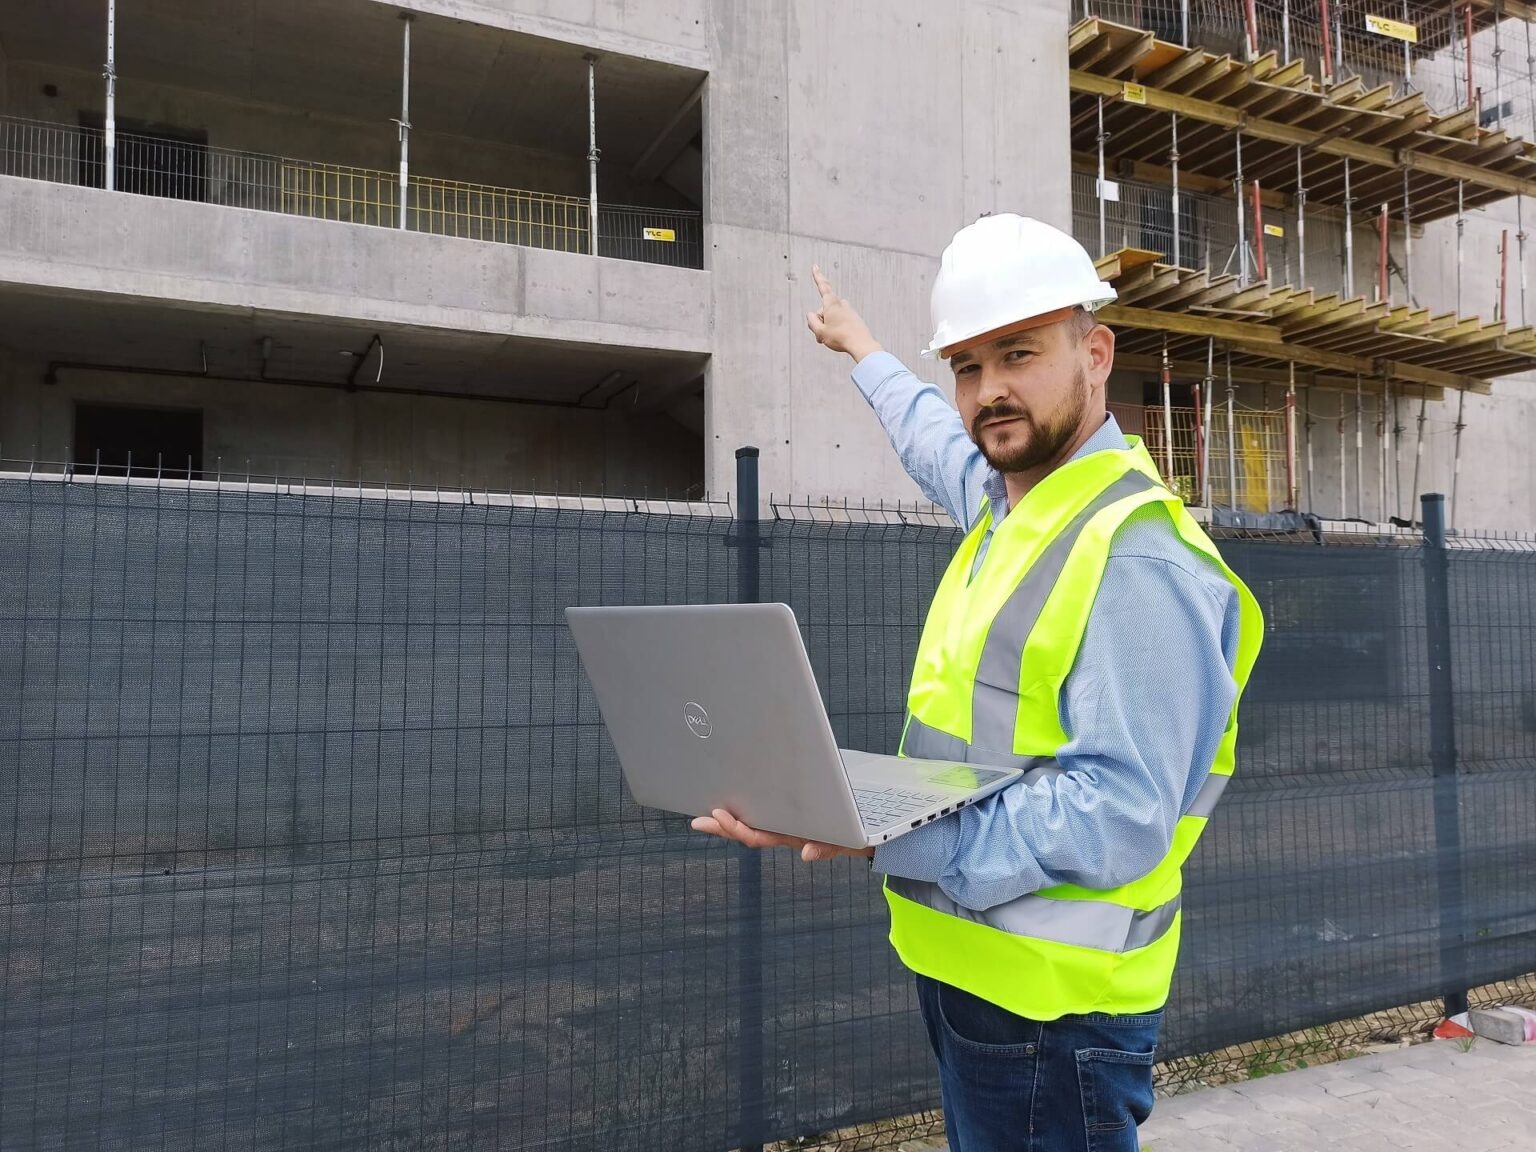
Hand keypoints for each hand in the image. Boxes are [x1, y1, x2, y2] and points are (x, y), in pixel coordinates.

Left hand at [690, 808, 874, 861]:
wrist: (872, 831)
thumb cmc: (856, 836)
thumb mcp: (845, 843)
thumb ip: (826, 848)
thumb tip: (806, 854)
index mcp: (794, 835)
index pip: (760, 835)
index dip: (738, 829)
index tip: (719, 816)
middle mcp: (786, 831)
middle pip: (749, 830)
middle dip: (723, 827)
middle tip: (698, 820)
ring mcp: (789, 824)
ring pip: (754, 822)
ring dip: (730, 820)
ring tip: (708, 814)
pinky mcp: (794, 813)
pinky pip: (767, 812)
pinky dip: (748, 811)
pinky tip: (733, 806)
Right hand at [806, 265, 882, 362]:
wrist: (861, 344)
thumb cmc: (840, 337)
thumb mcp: (820, 331)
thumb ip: (812, 322)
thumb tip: (811, 315)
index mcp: (832, 303)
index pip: (823, 286)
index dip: (817, 276)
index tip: (815, 266)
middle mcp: (841, 304)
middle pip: (824, 310)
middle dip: (821, 321)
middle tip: (822, 336)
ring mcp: (849, 311)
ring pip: (832, 317)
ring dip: (828, 326)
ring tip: (833, 338)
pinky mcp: (854, 318)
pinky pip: (840, 322)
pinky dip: (837, 330)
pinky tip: (841, 339)